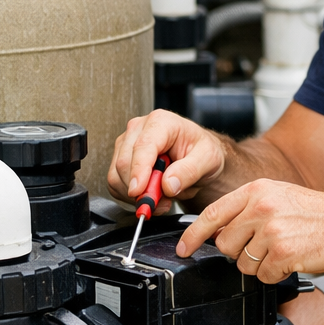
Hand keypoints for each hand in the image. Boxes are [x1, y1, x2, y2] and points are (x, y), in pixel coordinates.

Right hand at [108, 110, 225, 210]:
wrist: (199, 157)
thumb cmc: (202, 152)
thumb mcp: (208, 159)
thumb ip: (189, 171)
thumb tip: (168, 185)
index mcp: (161, 122)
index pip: (142, 147)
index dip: (138, 171)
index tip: (138, 191)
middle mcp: (139, 129)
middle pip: (125, 163)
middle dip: (141, 189)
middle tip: (163, 202)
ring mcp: (126, 143)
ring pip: (116, 175)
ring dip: (136, 194)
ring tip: (162, 196)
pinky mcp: (120, 159)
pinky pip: (115, 184)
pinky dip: (129, 196)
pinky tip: (150, 193)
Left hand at [178, 179, 323, 283]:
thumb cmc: (316, 212)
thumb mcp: (277, 195)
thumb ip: (248, 208)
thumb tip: (221, 231)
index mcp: (256, 191)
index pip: (212, 214)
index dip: (193, 235)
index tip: (183, 248)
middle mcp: (261, 208)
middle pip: (225, 244)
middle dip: (238, 252)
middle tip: (262, 247)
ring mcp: (271, 231)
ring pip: (243, 264)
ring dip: (260, 265)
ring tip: (281, 250)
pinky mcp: (282, 254)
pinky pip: (263, 276)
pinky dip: (275, 274)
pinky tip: (291, 259)